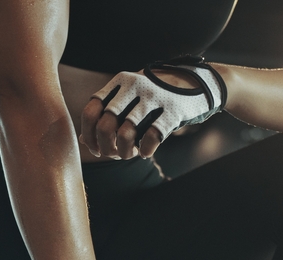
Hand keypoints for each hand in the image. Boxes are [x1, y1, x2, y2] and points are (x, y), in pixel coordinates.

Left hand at [80, 58, 227, 159]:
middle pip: (105, 125)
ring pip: (126, 134)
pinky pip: (151, 137)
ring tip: (130, 154)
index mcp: (121, 81)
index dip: (89, 133)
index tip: (95, 147)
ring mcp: (155, 97)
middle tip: (113, 153)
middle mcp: (135, 86)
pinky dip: (145, 150)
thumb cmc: (157, 94)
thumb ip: (107, 112)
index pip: (91, 110)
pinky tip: (146, 152)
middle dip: (105, 147)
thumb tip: (83, 138)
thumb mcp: (131, 96)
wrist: (199, 84)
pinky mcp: (173, 110)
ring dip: (124, 152)